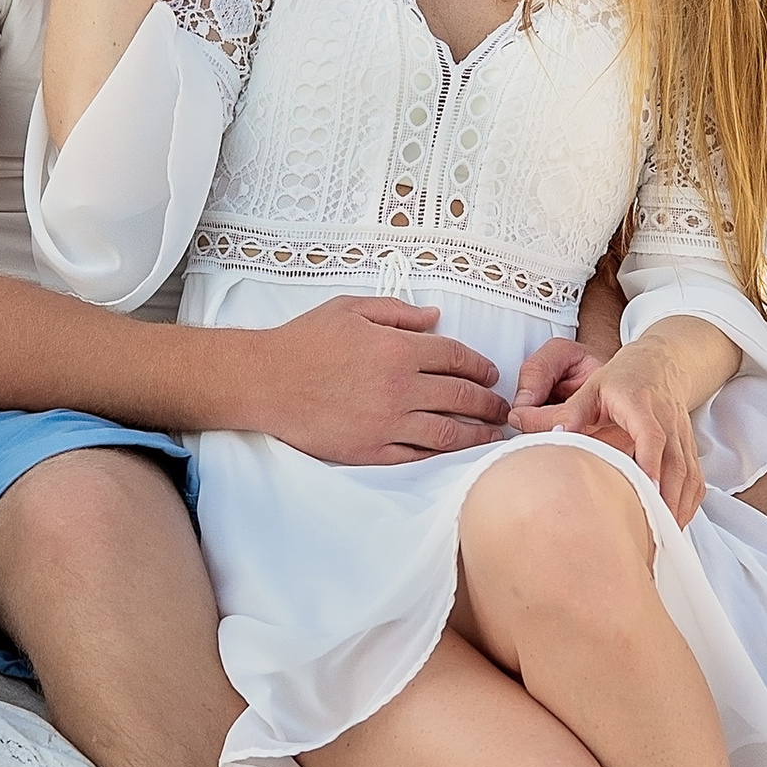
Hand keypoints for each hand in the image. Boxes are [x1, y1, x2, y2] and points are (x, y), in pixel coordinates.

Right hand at [246, 296, 509, 461]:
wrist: (264, 382)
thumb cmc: (303, 342)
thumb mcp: (351, 309)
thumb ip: (397, 312)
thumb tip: (435, 318)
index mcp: (397, 349)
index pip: (456, 357)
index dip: (480, 365)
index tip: (490, 373)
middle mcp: (399, 388)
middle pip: (461, 396)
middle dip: (489, 402)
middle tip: (502, 407)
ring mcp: (386, 423)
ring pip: (448, 433)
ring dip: (477, 434)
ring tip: (493, 435)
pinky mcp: (371, 451)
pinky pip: (417, 456)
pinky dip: (442, 456)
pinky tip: (456, 455)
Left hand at [512, 337, 703, 522]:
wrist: (660, 363)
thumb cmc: (625, 377)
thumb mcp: (592, 388)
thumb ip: (571, 412)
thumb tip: (555, 437)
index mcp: (641, 404)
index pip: (651, 435)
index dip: (650, 462)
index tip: (647, 487)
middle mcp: (667, 420)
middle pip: (676, 462)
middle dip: (668, 497)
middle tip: (654, 527)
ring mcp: (682, 434)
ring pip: (689, 474)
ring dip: (679, 505)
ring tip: (664, 532)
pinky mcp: (688, 446)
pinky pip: (696, 477)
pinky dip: (689, 501)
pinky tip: (676, 519)